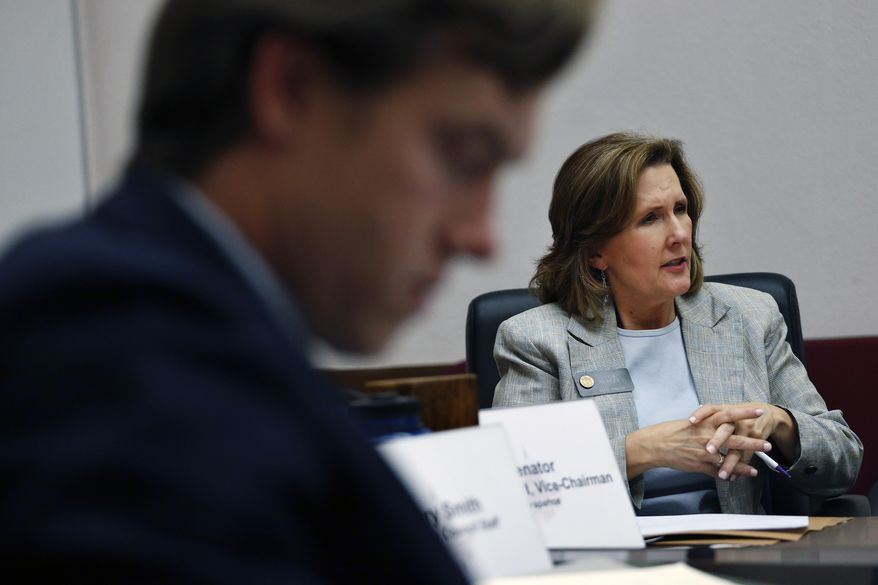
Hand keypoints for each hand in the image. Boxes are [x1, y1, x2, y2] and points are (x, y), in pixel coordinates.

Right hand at [625, 413, 770, 479]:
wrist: (653, 446)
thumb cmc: (668, 432)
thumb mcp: (688, 423)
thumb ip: (704, 424)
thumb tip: (715, 422)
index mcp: (704, 423)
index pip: (728, 415)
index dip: (744, 414)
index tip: (759, 411)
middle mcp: (706, 437)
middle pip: (734, 439)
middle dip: (752, 443)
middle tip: (768, 445)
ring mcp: (703, 452)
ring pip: (728, 459)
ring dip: (743, 465)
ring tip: (756, 470)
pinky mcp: (699, 465)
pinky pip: (717, 472)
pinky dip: (728, 475)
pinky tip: (736, 478)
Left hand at [689, 402, 797, 478]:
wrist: (764, 413)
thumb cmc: (738, 415)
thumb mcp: (724, 412)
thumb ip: (709, 419)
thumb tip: (690, 424)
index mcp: (722, 410)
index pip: (709, 409)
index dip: (700, 414)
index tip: (691, 421)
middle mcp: (734, 419)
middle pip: (724, 429)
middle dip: (717, 440)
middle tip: (708, 451)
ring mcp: (746, 428)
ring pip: (737, 447)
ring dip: (730, 463)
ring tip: (722, 474)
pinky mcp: (756, 436)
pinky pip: (747, 454)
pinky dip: (741, 467)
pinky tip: (734, 476)